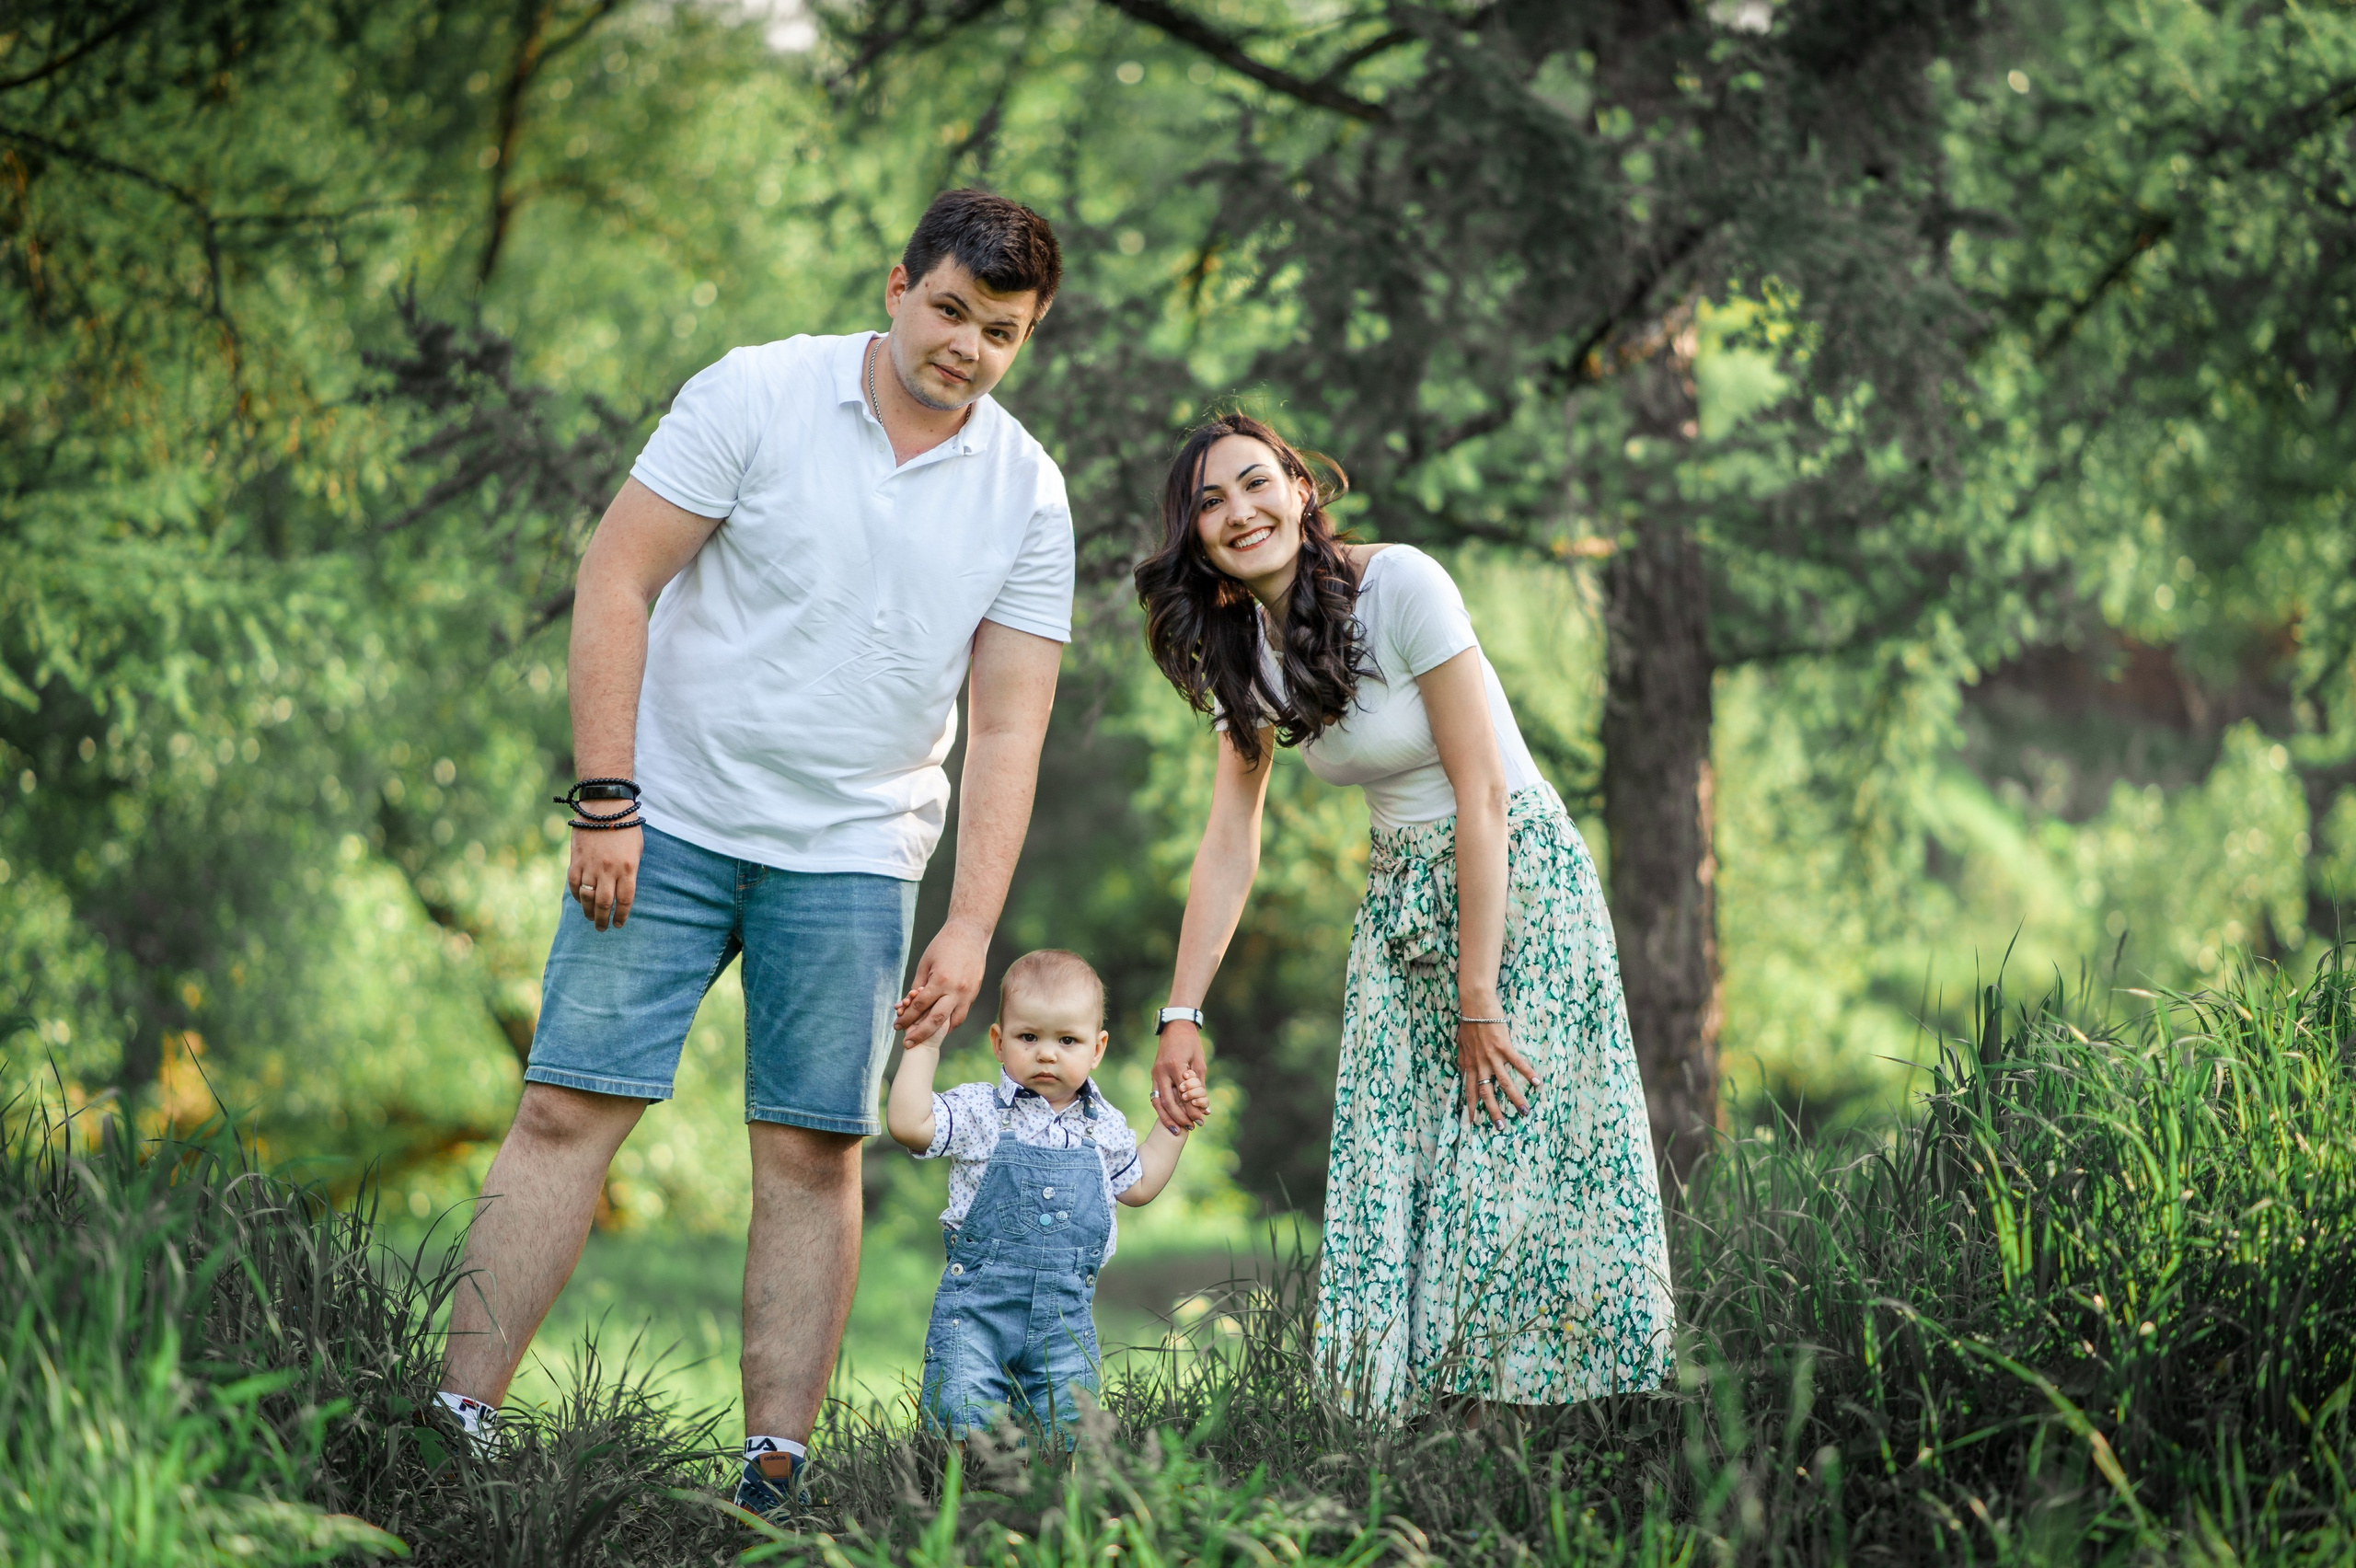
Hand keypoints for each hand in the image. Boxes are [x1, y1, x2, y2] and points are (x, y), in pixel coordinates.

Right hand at [568, 825, 641, 930]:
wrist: (605, 806)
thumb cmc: (626, 827)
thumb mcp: (636, 850)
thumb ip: (629, 872)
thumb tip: (622, 891)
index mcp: (628, 868)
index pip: (624, 901)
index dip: (621, 916)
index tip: (618, 924)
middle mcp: (609, 870)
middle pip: (604, 904)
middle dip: (603, 920)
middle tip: (602, 929)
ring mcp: (591, 866)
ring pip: (587, 897)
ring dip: (588, 912)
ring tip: (590, 919)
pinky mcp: (576, 860)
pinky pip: (574, 884)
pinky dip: (576, 895)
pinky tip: (579, 900)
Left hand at [895, 919, 988, 1045]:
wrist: (970, 934)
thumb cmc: (943, 946)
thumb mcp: (925, 963)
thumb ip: (917, 986)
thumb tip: (907, 1006)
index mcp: (940, 980)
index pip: (920, 1006)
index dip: (906, 1018)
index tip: (896, 1026)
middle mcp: (955, 990)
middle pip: (935, 1020)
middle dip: (919, 1034)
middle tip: (907, 1044)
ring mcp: (967, 993)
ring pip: (952, 1022)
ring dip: (937, 1033)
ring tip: (923, 1039)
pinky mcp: (974, 993)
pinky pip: (961, 1015)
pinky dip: (950, 1023)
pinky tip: (940, 1027)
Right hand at [1151, 1022, 1209, 1132]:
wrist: (1175, 1027)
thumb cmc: (1191, 1043)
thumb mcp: (1200, 1062)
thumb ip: (1200, 1085)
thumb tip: (1204, 1108)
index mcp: (1175, 1066)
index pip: (1184, 1094)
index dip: (1193, 1110)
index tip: (1201, 1120)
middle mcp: (1162, 1071)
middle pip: (1168, 1101)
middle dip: (1179, 1118)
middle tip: (1191, 1128)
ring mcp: (1155, 1073)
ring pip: (1157, 1102)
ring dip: (1167, 1118)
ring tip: (1176, 1130)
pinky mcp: (1153, 1075)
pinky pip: (1155, 1096)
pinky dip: (1161, 1109)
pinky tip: (1169, 1118)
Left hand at [1458, 1016, 1536, 1127]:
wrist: (1475, 1004)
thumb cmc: (1468, 1022)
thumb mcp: (1460, 1043)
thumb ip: (1463, 1059)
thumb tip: (1462, 1071)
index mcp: (1469, 1063)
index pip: (1469, 1089)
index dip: (1470, 1106)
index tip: (1472, 1122)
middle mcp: (1480, 1063)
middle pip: (1486, 1092)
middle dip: (1493, 1111)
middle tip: (1501, 1126)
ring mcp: (1492, 1055)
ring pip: (1504, 1082)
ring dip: (1515, 1098)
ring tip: (1524, 1111)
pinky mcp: (1504, 1045)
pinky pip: (1517, 1063)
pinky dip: (1528, 1073)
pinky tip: (1538, 1083)